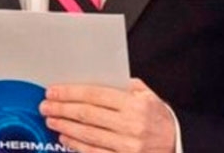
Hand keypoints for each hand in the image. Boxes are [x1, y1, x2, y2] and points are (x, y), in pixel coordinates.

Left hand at [39, 78, 175, 152]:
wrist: (177, 143)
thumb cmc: (159, 118)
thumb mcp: (148, 95)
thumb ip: (125, 85)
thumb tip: (99, 78)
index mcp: (135, 104)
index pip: (95, 95)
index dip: (70, 92)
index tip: (54, 90)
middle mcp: (130, 125)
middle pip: (87, 114)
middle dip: (62, 108)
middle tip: (46, 104)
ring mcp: (126, 145)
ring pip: (87, 135)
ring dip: (65, 126)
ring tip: (51, 119)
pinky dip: (76, 145)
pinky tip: (65, 137)